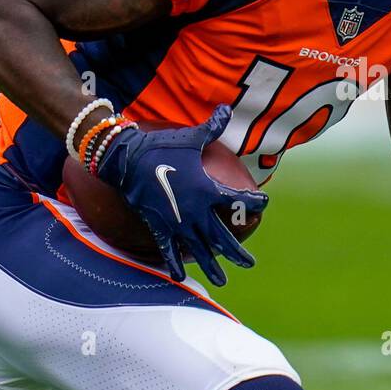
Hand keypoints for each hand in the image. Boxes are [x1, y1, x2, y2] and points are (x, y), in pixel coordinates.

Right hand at [95, 104, 266, 285]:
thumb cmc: (162, 147)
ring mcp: (178, 222)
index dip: (254, 203)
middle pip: (222, 237)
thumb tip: (226, 108)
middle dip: (237, 253)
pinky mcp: (159, 227)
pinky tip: (180, 277)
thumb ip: (212, 127)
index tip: (263, 204)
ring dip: (212, 266)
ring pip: (199, 250)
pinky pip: (168, 250)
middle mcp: (196, 211)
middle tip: (250, 264)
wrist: (127, 159)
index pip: (239, 200)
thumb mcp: (191, 137)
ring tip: (223, 281)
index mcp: (208, 190)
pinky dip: (174, 264)